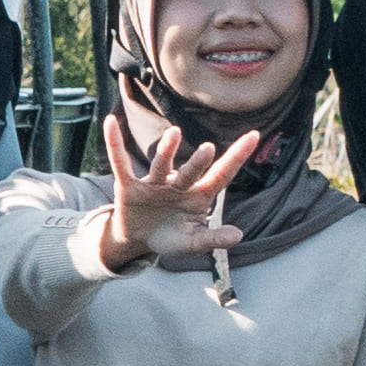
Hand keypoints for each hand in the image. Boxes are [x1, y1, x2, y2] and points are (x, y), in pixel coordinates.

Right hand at [94, 108, 267, 270]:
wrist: (138, 240)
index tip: (254, 135)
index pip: (221, 175)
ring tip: (174, 134)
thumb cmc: (170, 237)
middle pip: (191, 172)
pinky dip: (115, 144)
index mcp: (198, 196)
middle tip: (209, 149)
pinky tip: (111, 123)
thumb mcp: (192, 242)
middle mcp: (178, 184)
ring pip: (162, 165)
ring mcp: (154, 183)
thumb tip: (239, 235)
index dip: (236, 157)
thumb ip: (213, 239)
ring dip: (167, 151)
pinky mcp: (129, 186)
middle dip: (198, 162)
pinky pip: (121, 163)